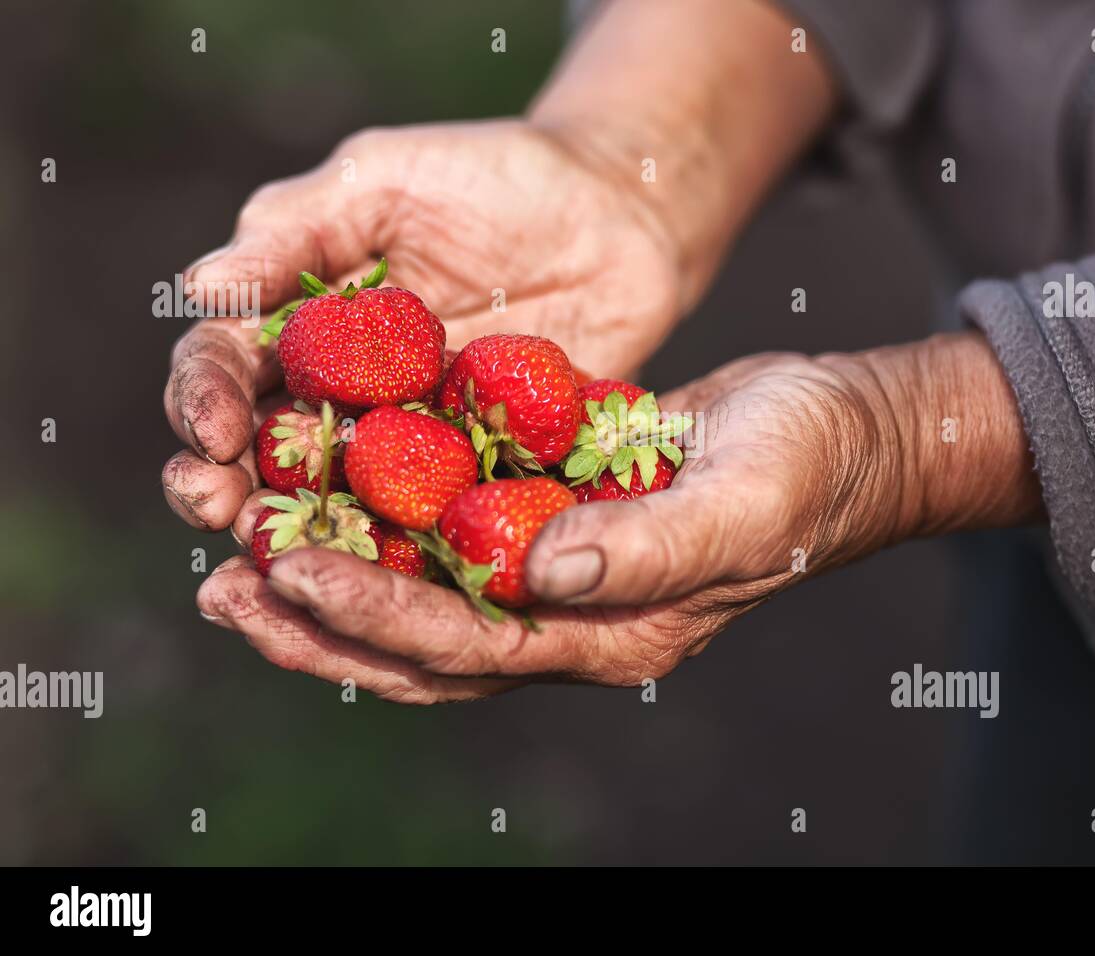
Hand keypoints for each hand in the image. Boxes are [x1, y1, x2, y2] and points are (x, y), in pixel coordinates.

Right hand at [162, 119, 681, 531]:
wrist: (614, 212)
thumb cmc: (490, 178)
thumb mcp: (382, 180)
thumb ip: (294, 231)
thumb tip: (198, 291)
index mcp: (301, 326)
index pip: (226, 369)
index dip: (204, 402)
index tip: (211, 435)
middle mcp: (346, 396)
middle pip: (265, 454)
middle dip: (228, 488)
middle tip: (218, 513)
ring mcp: (416, 443)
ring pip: (344, 504)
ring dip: (306, 538)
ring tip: (284, 564)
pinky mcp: (486, 472)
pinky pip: (445, 518)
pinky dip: (417, 549)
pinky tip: (396, 574)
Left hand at [194, 348, 918, 701]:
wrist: (836, 433)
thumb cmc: (806, 469)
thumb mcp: (745, 504)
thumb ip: (652, 550)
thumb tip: (544, 572)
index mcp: (613, 634)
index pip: (474, 646)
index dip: (379, 616)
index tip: (292, 572)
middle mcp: (571, 615)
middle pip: (422, 646)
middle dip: (322, 624)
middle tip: (225, 591)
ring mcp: (557, 570)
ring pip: (423, 596)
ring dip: (334, 580)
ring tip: (243, 557)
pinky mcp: (550, 514)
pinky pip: (452, 533)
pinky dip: (384, 519)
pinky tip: (328, 487)